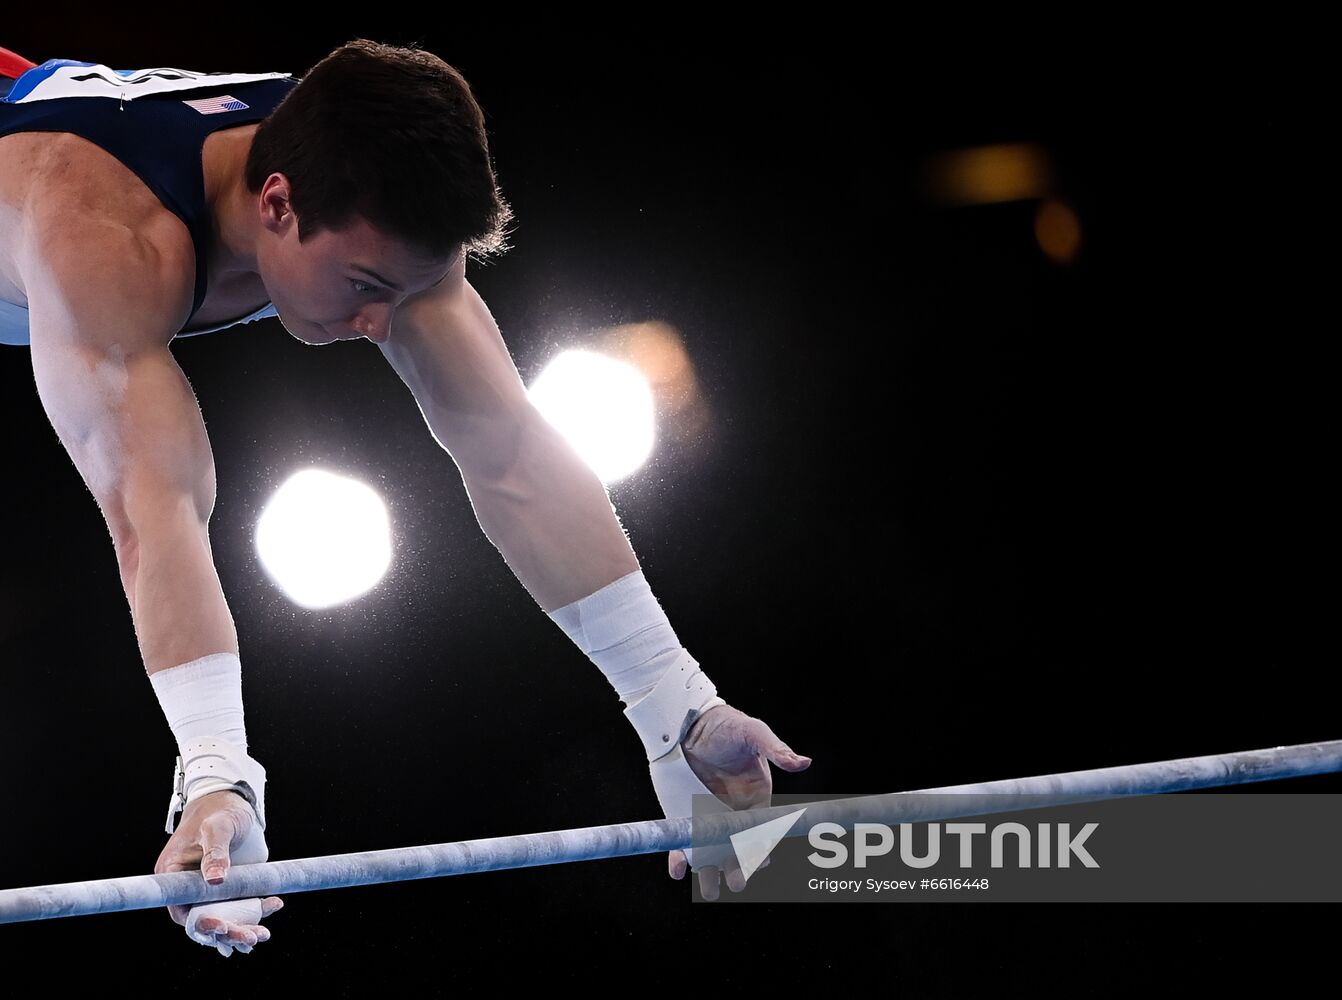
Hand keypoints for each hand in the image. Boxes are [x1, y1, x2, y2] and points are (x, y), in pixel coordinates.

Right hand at [153, 789, 282, 955]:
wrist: (231, 801)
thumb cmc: (218, 811)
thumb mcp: (217, 828)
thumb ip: (216, 852)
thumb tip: (215, 880)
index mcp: (174, 876)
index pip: (183, 911)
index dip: (202, 925)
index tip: (222, 927)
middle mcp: (189, 888)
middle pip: (205, 921)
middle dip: (228, 933)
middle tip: (252, 938)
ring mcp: (208, 889)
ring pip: (222, 919)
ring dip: (240, 930)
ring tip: (261, 936)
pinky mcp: (228, 887)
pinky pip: (238, 907)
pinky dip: (253, 913)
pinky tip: (273, 907)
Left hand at [667, 704, 811, 899]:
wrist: (689, 721)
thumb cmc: (726, 726)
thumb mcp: (753, 734)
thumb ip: (776, 750)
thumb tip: (804, 762)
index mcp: (755, 801)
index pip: (761, 833)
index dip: (761, 849)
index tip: (760, 860)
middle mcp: (732, 816)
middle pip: (737, 850)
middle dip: (738, 869)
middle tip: (736, 881)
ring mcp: (706, 820)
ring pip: (710, 855)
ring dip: (709, 874)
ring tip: (709, 890)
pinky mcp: (683, 819)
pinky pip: (681, 845)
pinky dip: (678, 860)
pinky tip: (676, 870)